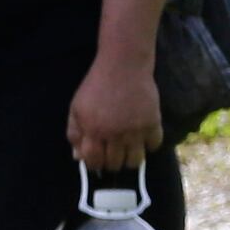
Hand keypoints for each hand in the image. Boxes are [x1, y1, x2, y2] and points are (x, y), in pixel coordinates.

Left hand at [67, 49, 163, 173]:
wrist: (123, 64)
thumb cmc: (96, 85)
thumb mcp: (77, 107)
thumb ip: (74, 133)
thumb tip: (78, 157)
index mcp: (93, 130)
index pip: (93, 162)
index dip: (94, 165)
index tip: (97, 160)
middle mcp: (114, 134)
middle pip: (114, 165)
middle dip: (111, 163)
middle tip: (113, 154)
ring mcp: (135, 130)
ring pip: (135, 161)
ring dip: (131, 159)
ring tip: (129, 150)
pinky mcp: (153, 123)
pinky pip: (154, 145)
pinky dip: (150, 145)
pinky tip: (144, 137)